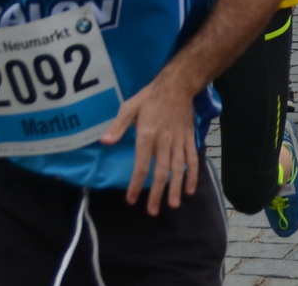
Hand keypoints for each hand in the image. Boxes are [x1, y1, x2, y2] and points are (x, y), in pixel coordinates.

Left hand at [100, 75, 200, 214]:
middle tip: (153, 211)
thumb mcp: (129, 107)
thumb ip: (118, 126)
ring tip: (174, 204)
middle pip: (161, 171)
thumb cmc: (150, 97)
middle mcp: (165, 141)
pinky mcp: (189, 138)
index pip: (142, 165)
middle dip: (157, 193)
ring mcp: (179, 141)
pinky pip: (192, 158)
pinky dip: (192, 174)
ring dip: (176, 187)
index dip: (136, 184)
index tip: (131, 199)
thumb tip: (105, 142)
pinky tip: (191, 188)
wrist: (178, 85)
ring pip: (178, 168)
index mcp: (148, 135)